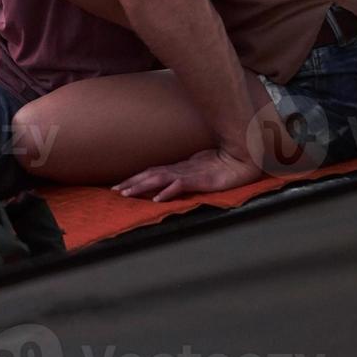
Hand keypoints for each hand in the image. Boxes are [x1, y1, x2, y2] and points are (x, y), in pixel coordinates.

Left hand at [112, 147, 263, 201]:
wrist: (242, 157)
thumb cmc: (223, 163)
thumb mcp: (200, 170)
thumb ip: (187, 176)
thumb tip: (173, 183)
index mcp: (179, 168)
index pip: (152, 173)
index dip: (135, 179)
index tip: (120, 186)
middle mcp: (180, 169)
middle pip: (150, 175)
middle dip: (131, 183)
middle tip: (115, 191)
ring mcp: (189, 174)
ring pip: (159, 179)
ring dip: (141, 186)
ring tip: (127, 194)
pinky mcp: (199, 180)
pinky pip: (180, 186)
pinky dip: (167, 192)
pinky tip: (157, 199)